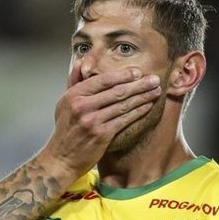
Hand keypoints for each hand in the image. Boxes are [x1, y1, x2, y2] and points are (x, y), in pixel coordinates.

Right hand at [39, 66, 160, 186]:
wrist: (62, 158)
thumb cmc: (65, 130)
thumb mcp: (64, 103)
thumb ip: (73, 82)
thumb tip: (81, 61)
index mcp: (74, 95)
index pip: (103, 80)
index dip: (123, 75)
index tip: (138, 72)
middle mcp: (83, 106)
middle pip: (117, 91)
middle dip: (139, 85)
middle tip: (154, 80)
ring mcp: (92, 120)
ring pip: (123, 105)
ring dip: (143, 97)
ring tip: (156, 91)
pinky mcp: (102, 134)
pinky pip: (124, 119)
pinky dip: (138, 112)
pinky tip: (147, 106)